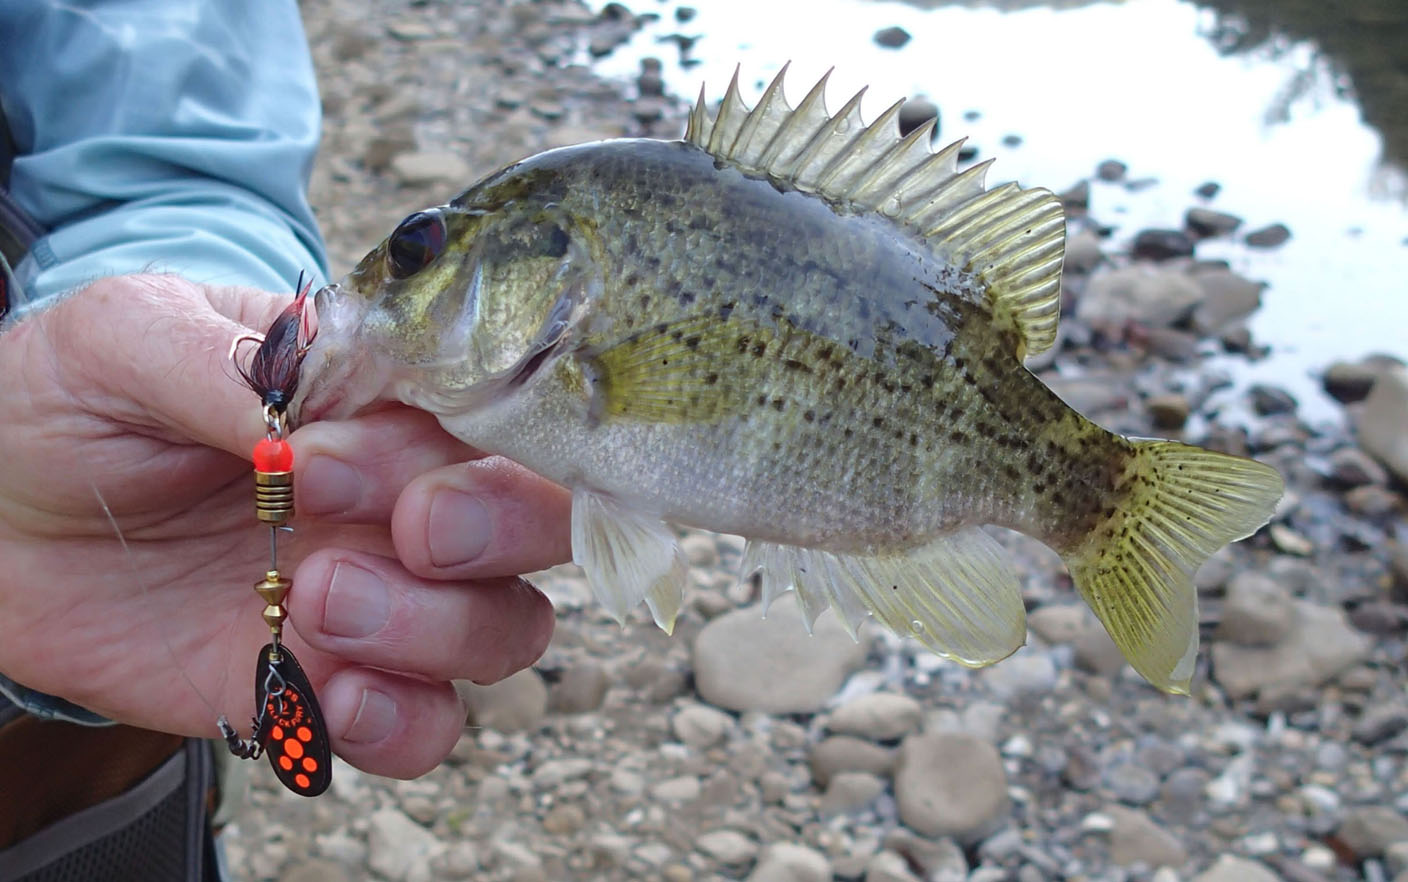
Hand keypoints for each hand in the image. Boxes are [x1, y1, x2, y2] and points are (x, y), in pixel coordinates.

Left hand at [0, 273, 569, 777]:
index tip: (326, 459)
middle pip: (542, 521)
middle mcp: (403, 497)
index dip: (451, 442)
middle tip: (405, 528)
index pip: (492, 409)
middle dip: (494, 525)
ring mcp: (378, 594)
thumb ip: (228, 364)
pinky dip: (404, 725)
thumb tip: (311, 428)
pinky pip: (427, 728)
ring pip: (504, 628)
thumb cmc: (71, 400)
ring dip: (438, 626)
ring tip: (316, 603)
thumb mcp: (127, 335)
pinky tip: (330, 697)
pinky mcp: (327, 682)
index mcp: (378, 399)